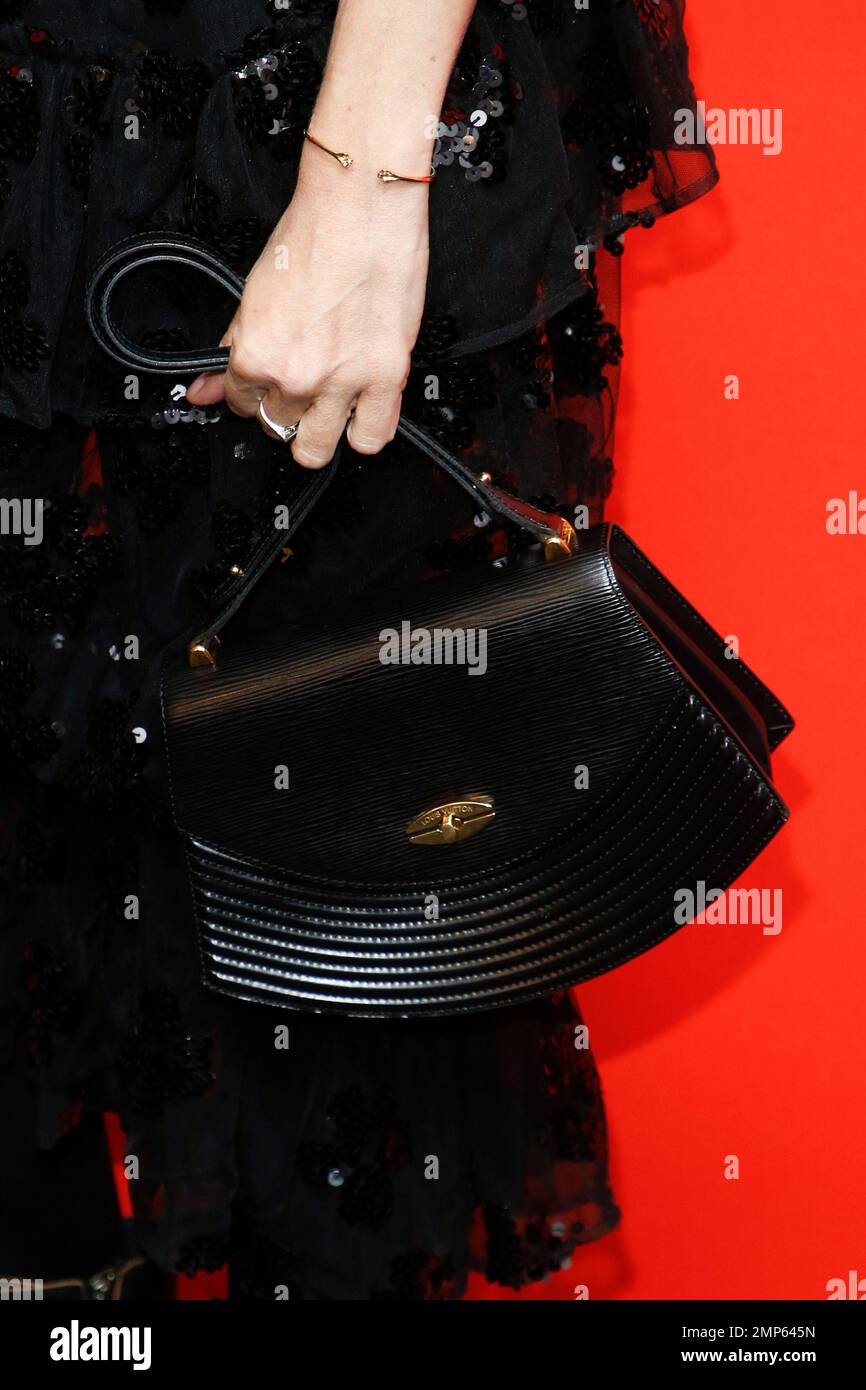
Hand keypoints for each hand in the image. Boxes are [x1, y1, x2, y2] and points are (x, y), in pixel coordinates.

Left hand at [186, 156, 429, 467]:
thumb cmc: (314, 234)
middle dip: (282, 408)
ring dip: (317, 433)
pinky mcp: (386, 378)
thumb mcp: (254, 291)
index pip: (239, 402)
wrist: (362, 205)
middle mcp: (297, 376)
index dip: (248, 390)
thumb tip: (203, 389)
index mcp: (257, 355)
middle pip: (277, 424)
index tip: (262, 380)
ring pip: (317, 447)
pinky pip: (372, 437)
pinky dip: (364, 433)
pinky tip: (359, 413)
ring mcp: (342, 383)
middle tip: (295, 387)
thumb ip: (231, 346)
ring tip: (324, 409)